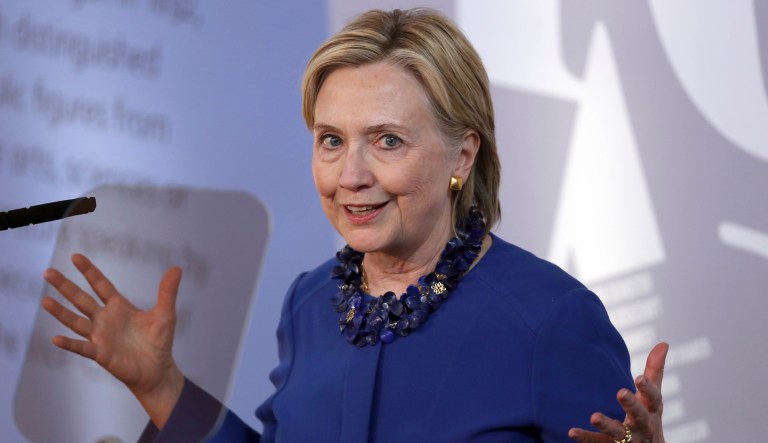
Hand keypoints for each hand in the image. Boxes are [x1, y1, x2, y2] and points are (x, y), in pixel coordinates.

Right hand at [42, 253, 184, 427]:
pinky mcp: (101, 354)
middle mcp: (105, 319)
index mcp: (119, 307)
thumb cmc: (159, 341)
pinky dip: (70, 344)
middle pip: (81, 299)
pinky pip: (83, 348)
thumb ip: (167, 292)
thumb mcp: (166, 314)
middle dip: (65, 286)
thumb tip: (177, 269)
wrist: (157, 370)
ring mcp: (100, 337)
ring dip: (61, 312)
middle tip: (48, 272)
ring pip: (76, 321)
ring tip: (45, 300)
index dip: (89, 271)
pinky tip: (56, 339)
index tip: (75, 257)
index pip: (101, 285)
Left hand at [568, 342, 667, 442]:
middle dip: (631, 405)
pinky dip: (585, 438)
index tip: (639, 377)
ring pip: (618, 433)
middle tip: (621, 392)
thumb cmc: (648, 418)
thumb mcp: (653, 398)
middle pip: (639, 416)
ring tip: (594, 416)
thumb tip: (664, 343)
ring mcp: (627, 440)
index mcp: (652, 411)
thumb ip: (655, 371)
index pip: (654, 399)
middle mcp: (642, 426)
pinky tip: (571, 431)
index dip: (648, 389)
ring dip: (607, 424)